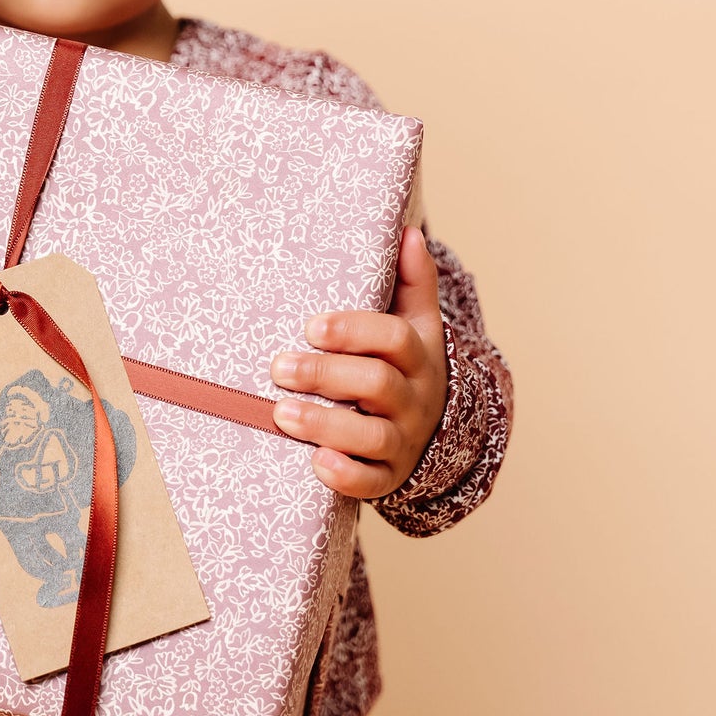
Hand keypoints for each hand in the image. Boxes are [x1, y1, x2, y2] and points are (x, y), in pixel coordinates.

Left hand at [269, 226, 447, 497]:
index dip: (354, 331)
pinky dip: (346, 476)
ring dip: (326, 424)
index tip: (311, 327)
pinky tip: (316, 463)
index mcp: (419, 356)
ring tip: (281, 414)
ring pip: (373, 437)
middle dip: (326, 375)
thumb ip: (413, 282)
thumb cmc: (407, 368)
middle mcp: (415, 400)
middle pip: (377, 384)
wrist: (437, 432)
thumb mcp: (418, 324)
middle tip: (278, 367)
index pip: (395, 339)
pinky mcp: (389, 477)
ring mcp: (404, 441)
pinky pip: (372, 482)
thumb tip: (407, 233)